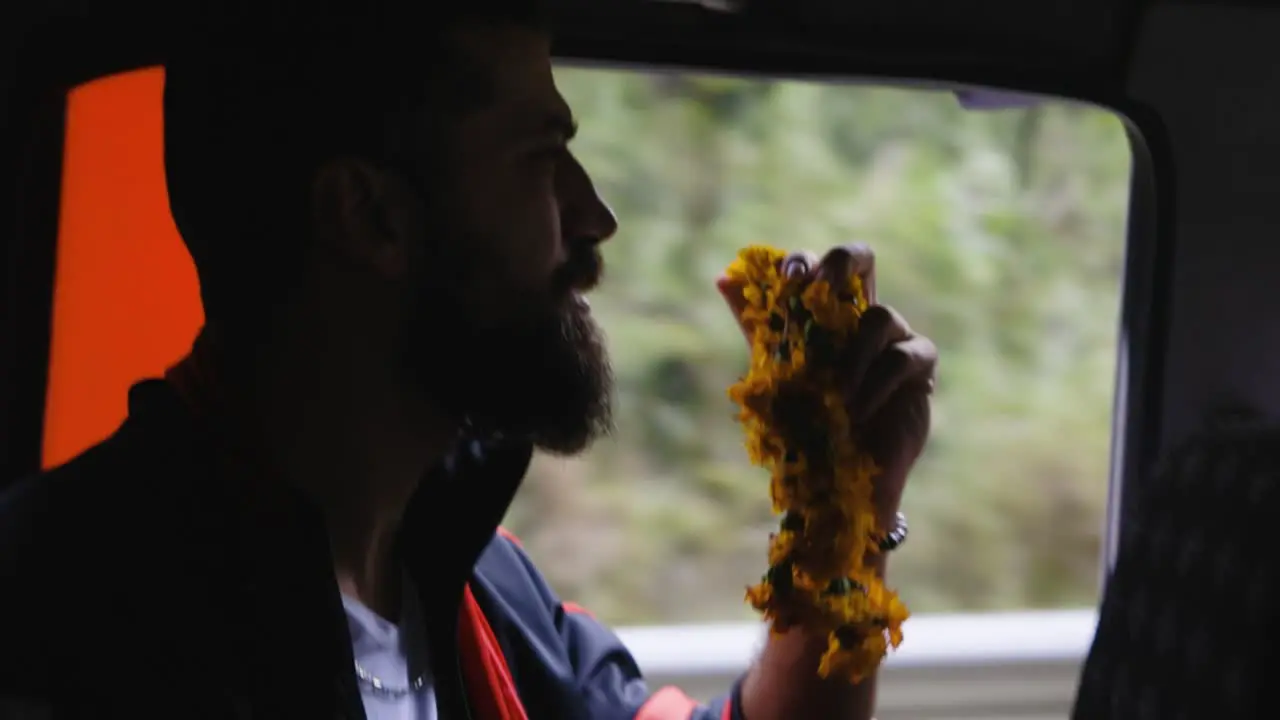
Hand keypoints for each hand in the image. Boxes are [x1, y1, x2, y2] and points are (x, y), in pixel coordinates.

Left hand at [717, 243, 936, 525]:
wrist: (837, 480)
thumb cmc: (806, 425)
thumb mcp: (773, 370)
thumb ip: (754, 324)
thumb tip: (722, 277)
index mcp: (824, 315)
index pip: (817, 267)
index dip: (803, 261)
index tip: (786, 280)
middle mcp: (859, 318)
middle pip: (862, 258)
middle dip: (841, 262)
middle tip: (819, 288)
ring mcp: (895, 338)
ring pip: (881, 315)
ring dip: (852, 354)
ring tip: (835, 394)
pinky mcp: (920, 368)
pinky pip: (902, 357)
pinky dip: (875, 384)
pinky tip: (857, 412)